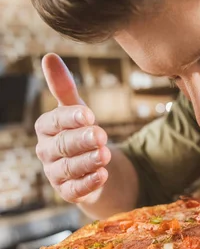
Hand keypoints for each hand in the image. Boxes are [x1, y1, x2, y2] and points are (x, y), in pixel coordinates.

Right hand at [35, 53, 110, 203]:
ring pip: (68, 168)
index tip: (89, 114)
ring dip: (87, 161)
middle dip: (81, 140)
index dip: (70, 118)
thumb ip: (64, 88)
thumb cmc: (81, 133)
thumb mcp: (77, 110)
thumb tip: (49, 56)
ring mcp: (55, 173)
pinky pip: (75, 189)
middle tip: (101, 135)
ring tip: (105, 155)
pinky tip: (103, 175)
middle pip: (61, 146)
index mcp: (45, 129)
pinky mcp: (68, 192)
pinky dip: (88, 183)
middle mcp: (46, 151)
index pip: (53, 122)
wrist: (92, 167)